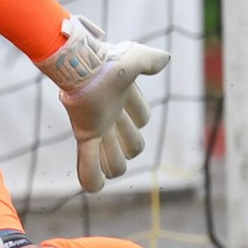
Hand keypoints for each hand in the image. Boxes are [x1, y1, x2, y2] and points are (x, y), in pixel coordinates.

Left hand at [34, 16, 170, 193]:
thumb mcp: (134, 58)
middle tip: (116, 127)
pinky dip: (91, 177)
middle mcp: (112, 118)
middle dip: (130, 143)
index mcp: (124, 99)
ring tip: (107, 155)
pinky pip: (89, 163)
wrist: (81, 65)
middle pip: (134, 146)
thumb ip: (150, 60)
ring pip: (115, 160)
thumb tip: (166, 60)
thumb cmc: (106, 61)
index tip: (125, 95)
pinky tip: (93, 188)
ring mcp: (98, 129)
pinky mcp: (85, 134)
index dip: (139, 113)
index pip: (143, 118)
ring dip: (114, 163)